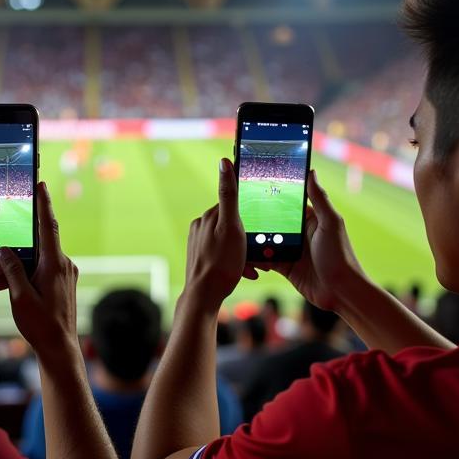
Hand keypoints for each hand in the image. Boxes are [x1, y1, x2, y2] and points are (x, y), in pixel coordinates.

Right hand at [0, 182, 79, 360]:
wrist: (60, 348)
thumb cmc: (40, 325)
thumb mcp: (19, 297)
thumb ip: (12, 270)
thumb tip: (4, 249)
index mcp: (54, 265)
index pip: (48, 227)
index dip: (44, 204)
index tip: (41, 184)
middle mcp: (64, 265)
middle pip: (46, 238)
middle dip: (32, 226)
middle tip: (20, 208)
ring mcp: (67, 274)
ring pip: (46, 254)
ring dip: (31, 250)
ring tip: (14, 246)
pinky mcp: (65, 283)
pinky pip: (49, 265)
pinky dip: (36, 262)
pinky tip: (22, 271)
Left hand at [182, 157, 246, 309]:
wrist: (205, 295)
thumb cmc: (222, 262)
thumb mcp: (232, 226)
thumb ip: (229, 194)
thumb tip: (224, 162)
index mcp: (208, 216)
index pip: (234, 208)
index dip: (250, 220)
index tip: (259, 232)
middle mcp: (201, 227)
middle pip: (233, 226)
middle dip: (248, 239)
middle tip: (259, 253)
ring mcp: (199, 243)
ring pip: (230, 242)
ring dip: (244, 253)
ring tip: (252, 266)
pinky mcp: (200, 257)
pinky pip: (223, 255)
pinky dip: (235, 262)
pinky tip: (243, 272)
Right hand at [246, 169, 364, 310]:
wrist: (340, 292)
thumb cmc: (340, 256)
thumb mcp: (330, 223)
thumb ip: (320, 198)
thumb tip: (311, 171)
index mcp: (310, 219)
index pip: (287, 202)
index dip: (271, 195)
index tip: (253, 186)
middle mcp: (298, 232)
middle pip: (272, 221)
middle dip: (256, 217)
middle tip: (236, 210)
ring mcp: (290, 249)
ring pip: (265, 239)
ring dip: (253, 237)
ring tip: (236, 231)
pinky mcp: (284, 266)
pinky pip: (265, 258)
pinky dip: (255, 256)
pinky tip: (243, 253)